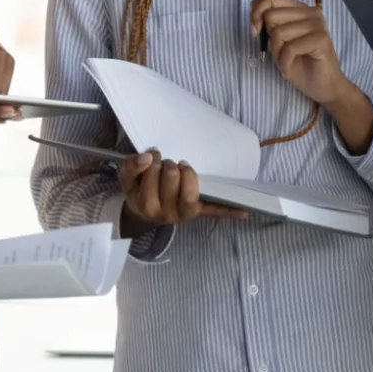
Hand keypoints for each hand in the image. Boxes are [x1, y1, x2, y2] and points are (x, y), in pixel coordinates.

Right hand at [118, 149, 248, 234]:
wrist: (144, 213)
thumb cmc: (139, 191)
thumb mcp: (127, 179)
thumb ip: (131, 166)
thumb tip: (148, 157)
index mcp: (147, 205)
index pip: (153, 173)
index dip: (153, 161)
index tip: (152, 160)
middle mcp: (167, 214)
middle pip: (172, 176)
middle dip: (168, 164)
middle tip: (165, 165)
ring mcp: (186, 214)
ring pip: (191, 191)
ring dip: (187, 173)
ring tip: (182, 167)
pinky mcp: (200, 213)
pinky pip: (215, 212)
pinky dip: (230, 213)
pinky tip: (245, 212)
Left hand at [250, 0, 356, 108]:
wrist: (322, 87)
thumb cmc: (299, 64)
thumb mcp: (277, 41)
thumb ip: (268, 21)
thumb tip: (253, 3)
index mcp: (300, 9)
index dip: (256, 13)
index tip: (255, 31)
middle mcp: (311, 13)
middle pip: (272, 16)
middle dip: (270, 40)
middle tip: (281, 53)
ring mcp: (318, 25)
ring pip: (279, 33)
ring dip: (278, 54)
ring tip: (288, 61)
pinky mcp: (321, 39)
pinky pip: (290, 48)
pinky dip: (285, 62)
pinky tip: (292, 67)